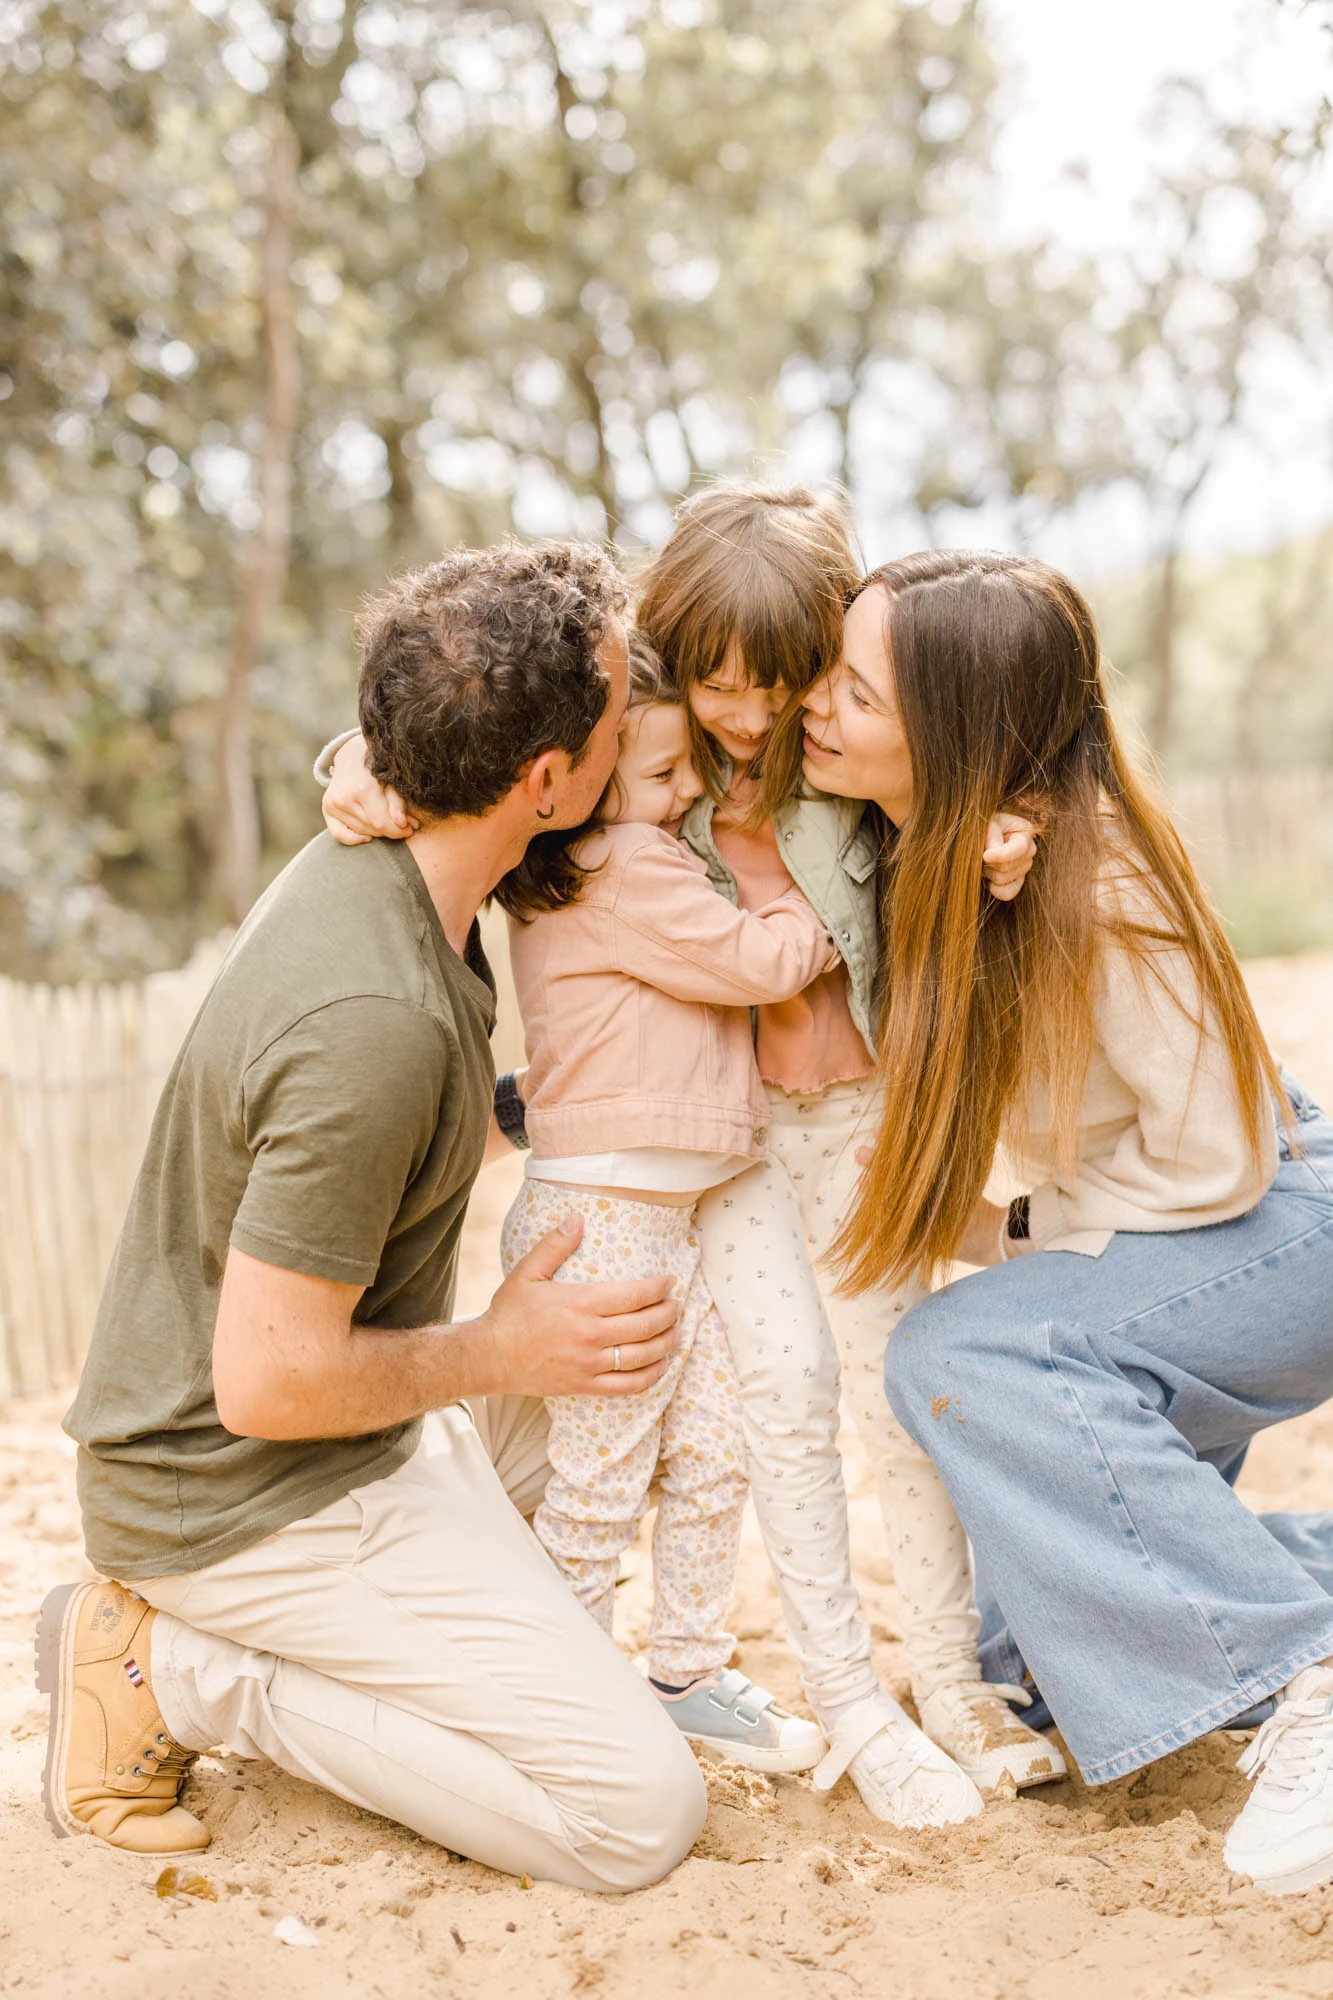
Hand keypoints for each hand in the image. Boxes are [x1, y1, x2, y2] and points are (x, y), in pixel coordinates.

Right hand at [323, 733, 417, 846]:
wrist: (355, 752)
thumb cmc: (379, 766)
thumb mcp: (394, 780)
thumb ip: (398, 803)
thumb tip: (402, 825)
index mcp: (363, 789)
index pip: (382, 823)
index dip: (398, 831)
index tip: (409, 830)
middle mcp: (344, 797)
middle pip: (372, 829)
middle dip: (390, 831)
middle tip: (403, 828)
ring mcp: (333, 802)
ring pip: (361, 831)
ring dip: (377, 832)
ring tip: (389, 824)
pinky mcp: (327, 807)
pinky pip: (339, 834)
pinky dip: (354, 839)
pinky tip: (367, 837)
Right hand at [479, 1214, 681, 1397]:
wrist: (489, 1357)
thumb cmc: (509, 1313)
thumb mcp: (528, 1272)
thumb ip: (555, 1245)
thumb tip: (577, 1218)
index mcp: (581, 1304)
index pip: (634, 1295)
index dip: (658, 1288)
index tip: (668, 1282)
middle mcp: (590, 1335)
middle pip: (645, 1325)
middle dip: (668, 1313)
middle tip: (677, 1305)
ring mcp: (590, 1364)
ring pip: (642, 1356)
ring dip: (666, 1343)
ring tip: (677, 1332)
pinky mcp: (585, 1386)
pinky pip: (627, 1386)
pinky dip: (650, 1376)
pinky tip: (661, 1366)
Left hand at [982, 811, 1041, 902]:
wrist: (986, 833)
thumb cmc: (987, 824)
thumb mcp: (988, 822)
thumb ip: (991, 834)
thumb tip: (992, 853)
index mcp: (1025, 832)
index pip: (1017, 849)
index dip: (1000, 855)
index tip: (985, 855)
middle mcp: (1030, 850)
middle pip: (1006, 867)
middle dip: (989, 863)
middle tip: (980, 853)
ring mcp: (1025, 867)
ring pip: (1002, 880)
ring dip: (988, 872)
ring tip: (984, 860)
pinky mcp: (1018, 881)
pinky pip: (1007, 893)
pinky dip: (995, 889)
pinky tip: (988, 880)